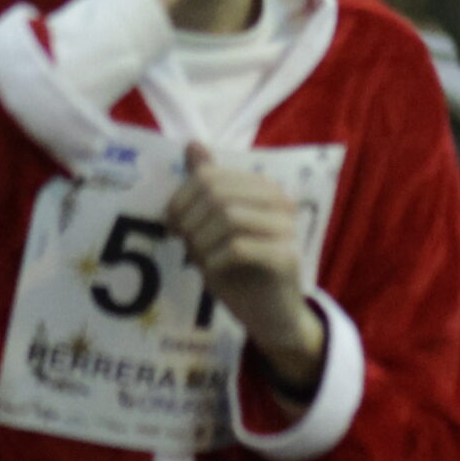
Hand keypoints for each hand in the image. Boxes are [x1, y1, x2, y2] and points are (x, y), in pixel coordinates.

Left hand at [167, 143, 324, 399]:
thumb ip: (207, 186)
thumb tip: (192, 144)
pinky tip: (213, 271)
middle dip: (190, 221)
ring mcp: (287, 229)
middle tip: (184, 244)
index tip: (172, 225)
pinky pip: (239, 248)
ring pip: (228, 217)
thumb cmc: (240, 270)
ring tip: (200, 259)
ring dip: (202, 242)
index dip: (181, 200)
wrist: (270, 316)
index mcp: (263, 187)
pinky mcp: (286, 257)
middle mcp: (280, 201)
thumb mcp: (215, 226)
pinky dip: (216, 260)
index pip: (209, 177)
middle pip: (218, 194)